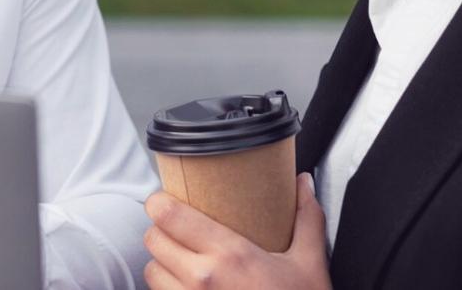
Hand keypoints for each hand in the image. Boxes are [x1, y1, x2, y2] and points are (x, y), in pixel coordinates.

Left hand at [143, 173, 330, 289]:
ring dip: (162, 264)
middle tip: (178, 230)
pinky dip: (168, 289)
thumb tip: (304, 183)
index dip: (160, 203)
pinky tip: (186, 286)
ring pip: (152, 272)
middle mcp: (203, 280)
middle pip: (154, 240)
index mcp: (230, 255)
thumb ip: (306, 219)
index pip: (169, 215)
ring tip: (181, 260)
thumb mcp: (309, 265)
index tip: (166, 200)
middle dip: (162, 231)